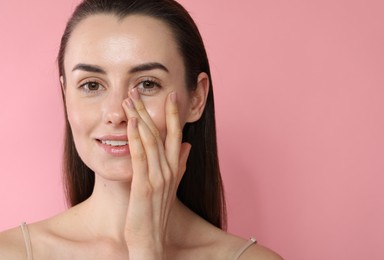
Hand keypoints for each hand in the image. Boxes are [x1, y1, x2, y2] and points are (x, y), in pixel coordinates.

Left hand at [122, 88, 190, 258]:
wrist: (150, 240)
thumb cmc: (156, 213)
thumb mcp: (171, 186)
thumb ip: (179, 164)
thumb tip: (187, 145)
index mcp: (174, 168)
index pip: (176, 135)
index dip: (175, 114)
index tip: (172, 95)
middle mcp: (169, 170)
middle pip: (162, 133)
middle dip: (151, 109)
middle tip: (139, 90)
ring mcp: (158, 178)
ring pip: (150, 140)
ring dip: (140, 118)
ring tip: (130, 99)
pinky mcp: (144, 186)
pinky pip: (141, 157)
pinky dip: (136, 138)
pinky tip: (131, 123)